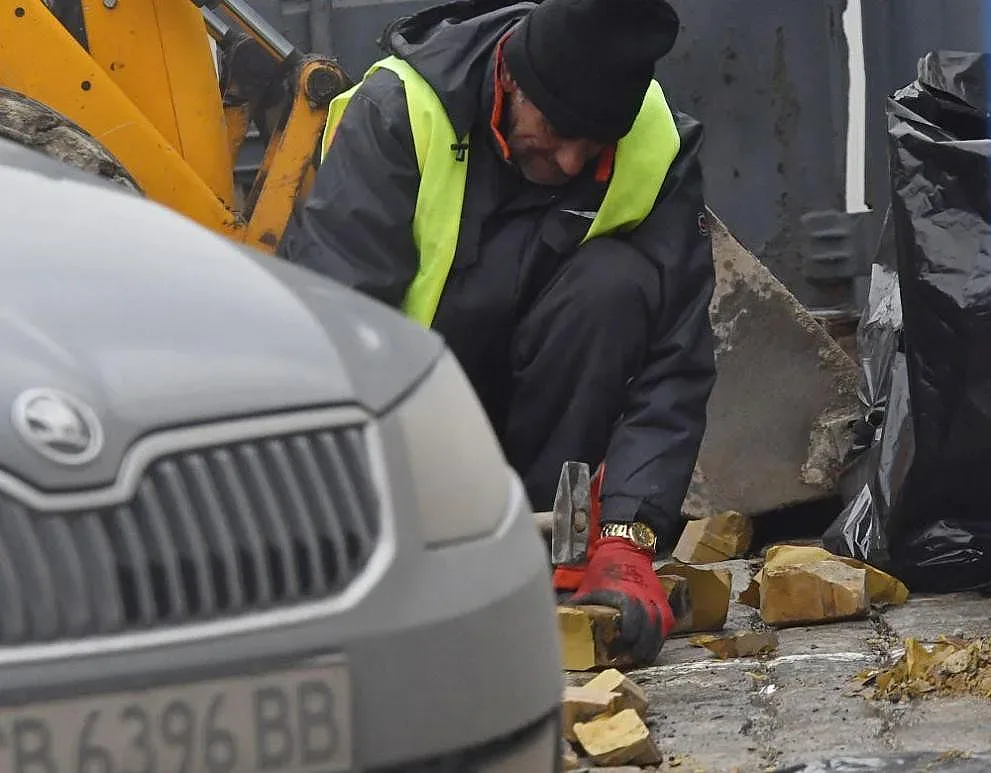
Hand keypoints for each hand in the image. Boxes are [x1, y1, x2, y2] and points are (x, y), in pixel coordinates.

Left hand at [566, 537, 674, 665]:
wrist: (626, 549)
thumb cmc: (604, 568)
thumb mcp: (589, 586)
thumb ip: (579, 604)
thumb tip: (561, 619)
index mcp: (624, 595)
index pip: (631, 623)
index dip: (625, 641)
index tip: (614, 652)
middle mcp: (644, 598)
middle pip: (647, 631)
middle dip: (638, 650)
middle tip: (626, 660)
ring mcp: (655, 600)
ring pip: (659, 630)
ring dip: (650, 647)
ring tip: (639, 658)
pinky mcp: (662, 601)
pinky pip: (666, 624)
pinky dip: (660, 638)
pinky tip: (650, 648)